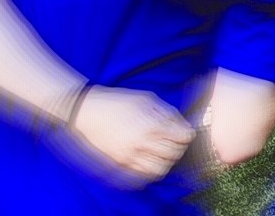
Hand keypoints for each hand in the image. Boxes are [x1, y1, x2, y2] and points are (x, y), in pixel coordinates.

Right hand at [67, 86, 193, 187]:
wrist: (87, 112)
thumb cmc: (118, 102)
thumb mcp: (146, 99)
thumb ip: (167, 112)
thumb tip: (183, 125)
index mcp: (151, 125)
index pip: (182, 138)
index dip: (187, 134)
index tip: (184, 131)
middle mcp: (142, 143)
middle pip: (174, 153)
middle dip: (179, 147)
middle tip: (175, 140)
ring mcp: (130, 155)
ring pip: (160, 168)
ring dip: (166, 160)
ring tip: (163, 151)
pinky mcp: (119, 163)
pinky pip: (142, 175)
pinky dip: (151, 170)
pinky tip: (151, 159)